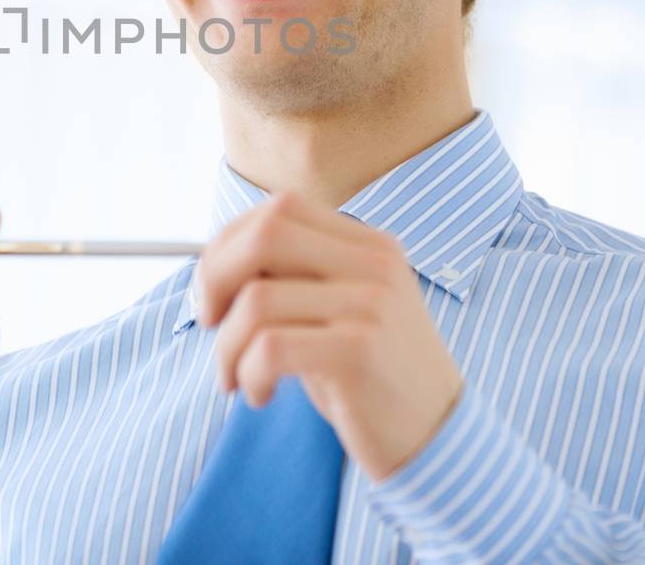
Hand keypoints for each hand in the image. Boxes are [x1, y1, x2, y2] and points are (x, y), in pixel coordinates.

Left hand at [197, 192, 463, 480]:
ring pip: (256, 300)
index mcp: (369, 244)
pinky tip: (259, 393)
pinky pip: (269, 348)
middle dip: (214, 277)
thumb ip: (294, 276)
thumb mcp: (339, 310)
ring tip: (234, 376)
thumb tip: (212, 264)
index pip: (280, 209)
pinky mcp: (358, 352)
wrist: (436, 435)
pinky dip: (247, 373)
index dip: (229, 242)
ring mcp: (369, 305)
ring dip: (226, 346)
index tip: (214, 288)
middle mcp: (373, 264)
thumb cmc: (371, 375)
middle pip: (265, 235)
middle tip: (208, 321)